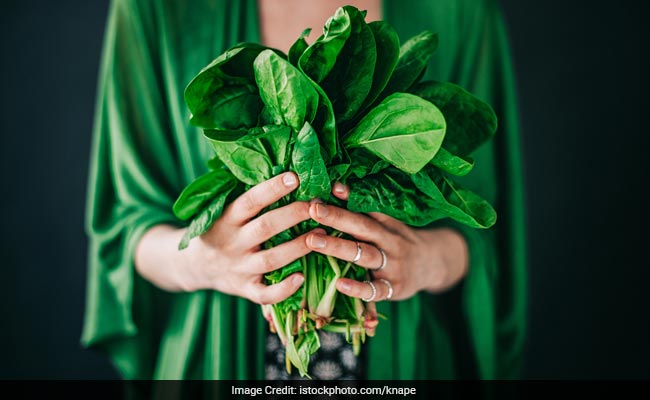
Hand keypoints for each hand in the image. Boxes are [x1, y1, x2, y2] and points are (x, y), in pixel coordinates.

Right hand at [140, 172, 320, 304]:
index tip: (295, 176)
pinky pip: (265, 294)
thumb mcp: (225, 211)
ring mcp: (238, 268)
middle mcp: (232, 243)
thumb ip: (250, 199)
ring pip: (271, 259)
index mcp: (226, 219)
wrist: (194, 266)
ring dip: (298, 247)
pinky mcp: (244, 290)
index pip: (250, 201)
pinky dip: (283, 289)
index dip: (272, 189)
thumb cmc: (220, 230)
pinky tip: (302, 278)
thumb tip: (286, 168)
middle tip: (318, 205)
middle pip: (265, 228)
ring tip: (323, 235)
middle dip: (294, 215)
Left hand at [305, 183, 468, 300]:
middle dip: (336, 217)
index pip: (365, 208)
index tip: (324, 191)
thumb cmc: (398, 241)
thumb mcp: (386, 223)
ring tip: (313, 241)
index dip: (346, 198)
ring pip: (365, 255)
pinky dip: (358, 288)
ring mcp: (393, 265)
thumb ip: (362, 210)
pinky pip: (375, 290)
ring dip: (338, 247)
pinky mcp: (394, 289)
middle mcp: (390, 241)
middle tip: (312, 210)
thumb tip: (335, 187)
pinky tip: (339, 284)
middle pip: (362, 227)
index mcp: (386, 224)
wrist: (433, 265)